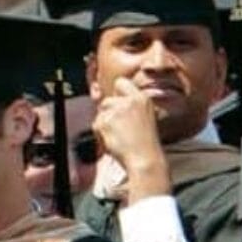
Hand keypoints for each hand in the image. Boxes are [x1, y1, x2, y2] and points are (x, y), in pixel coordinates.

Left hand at [93, 77, 171, 202]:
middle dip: (107, 113)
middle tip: (118, 128)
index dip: (115, 94)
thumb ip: (130, 108)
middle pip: (106, 101)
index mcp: (142, 99)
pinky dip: (100, 134)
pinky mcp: (106, 121)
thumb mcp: (145, 118)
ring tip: (118, 136)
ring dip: (104, 124)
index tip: (116, 106)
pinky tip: (113, 140)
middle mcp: (129, 101)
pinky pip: (95, 125)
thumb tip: (111, 105)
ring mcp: (117, 110)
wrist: (144, 158)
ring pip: (100, 113)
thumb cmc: (145, 144)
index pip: (121, 83)